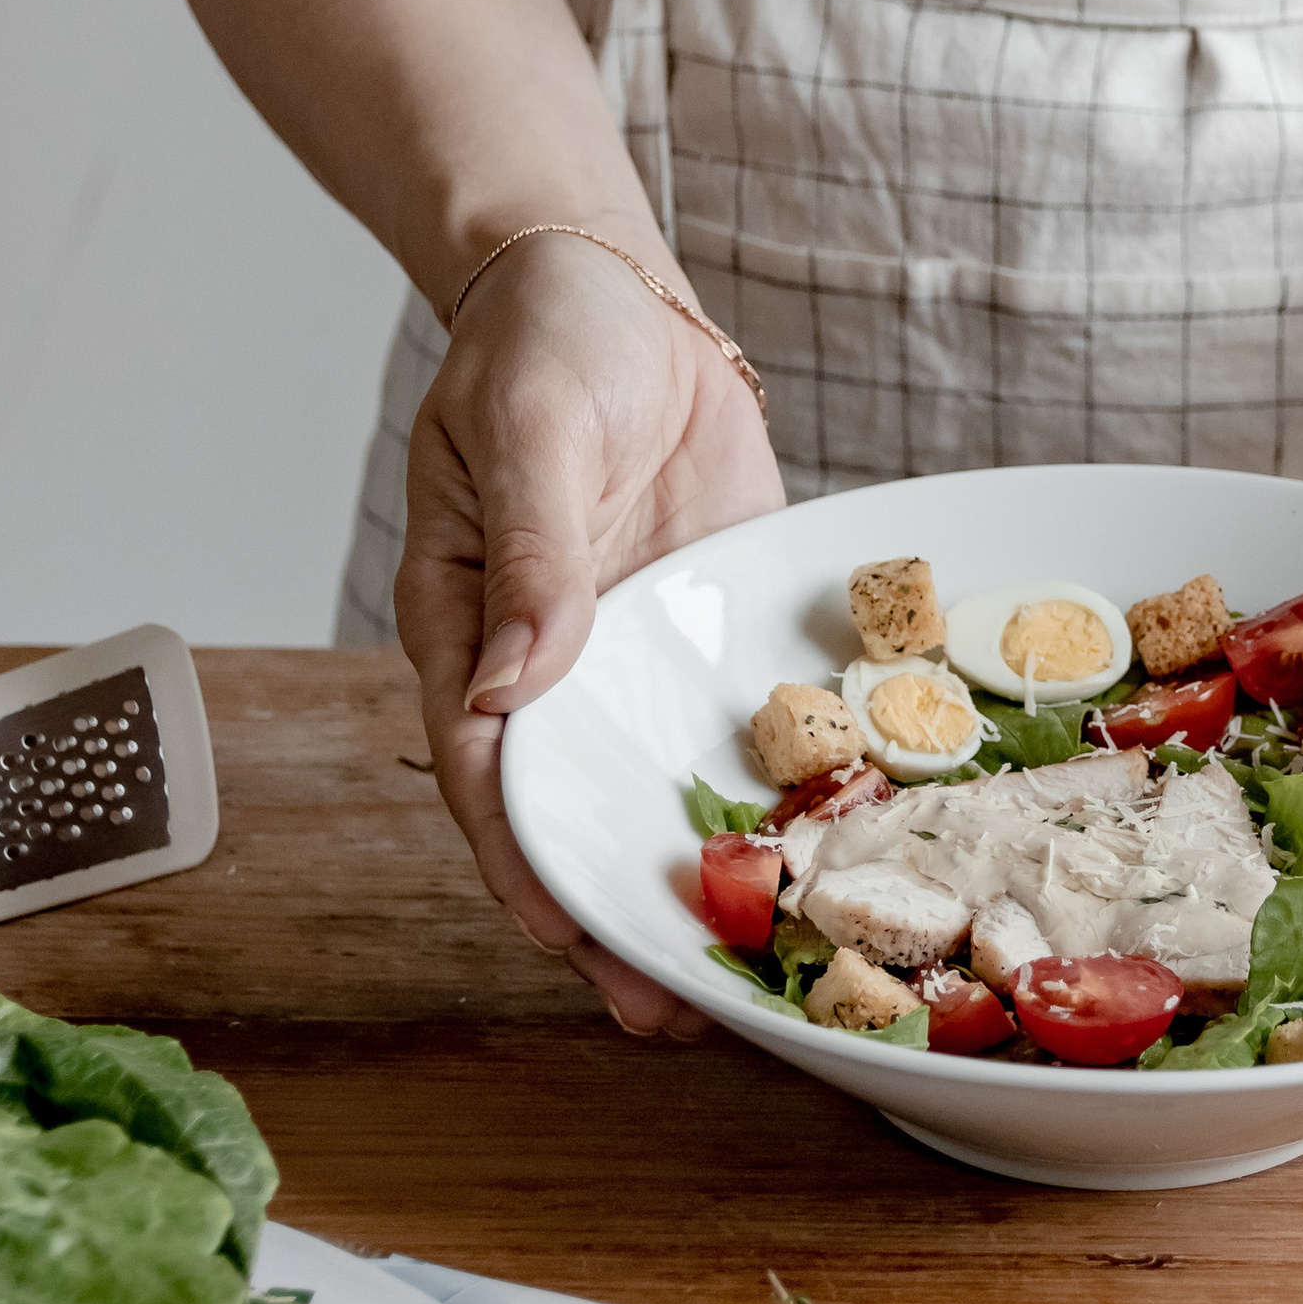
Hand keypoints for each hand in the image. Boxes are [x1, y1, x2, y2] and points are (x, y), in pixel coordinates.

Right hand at [394, 235, 784, 1034]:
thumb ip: (534, 552)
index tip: (568, 938)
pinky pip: (742, 730)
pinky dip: (776, 796)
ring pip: (660, 797)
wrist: (615, 290)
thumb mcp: (529, 432)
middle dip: (616, 920)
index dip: (527, 866)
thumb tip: (518, 678)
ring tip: (755, 980)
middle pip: (579, 819)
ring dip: (699, 884)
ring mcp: (637, 664)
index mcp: (470, 634)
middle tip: (672, 1013)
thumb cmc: (539, 347)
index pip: (491, 778)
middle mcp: (554, 674)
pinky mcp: (711, 638)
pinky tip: (832, 858)